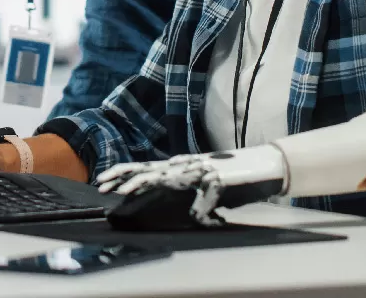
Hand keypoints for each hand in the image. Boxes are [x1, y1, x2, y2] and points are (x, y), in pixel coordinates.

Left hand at [97, 146, 287, 225]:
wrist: (264, 165)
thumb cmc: (235, 177)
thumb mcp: (207, 186)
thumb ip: (190, 191)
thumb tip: (178, 199)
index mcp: (182, 167)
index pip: (146, 168)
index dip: (125, 173)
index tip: (105, 179)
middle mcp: (185, 165)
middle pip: (146, 168)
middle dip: (122, 176)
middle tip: (101, 183)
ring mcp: (196, 169)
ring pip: (160, 174)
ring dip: (138, 182)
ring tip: (118, 189)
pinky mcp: (209, 176)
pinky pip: (184, 183)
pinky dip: (163, 186)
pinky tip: (153, 189)